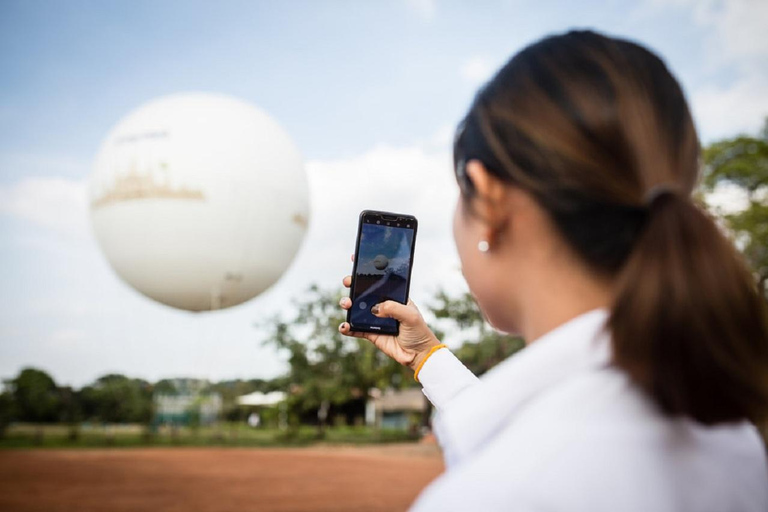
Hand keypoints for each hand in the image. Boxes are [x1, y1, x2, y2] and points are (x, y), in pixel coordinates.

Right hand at [338, 253, 440, 370]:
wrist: (418, 354)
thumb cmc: (418, 331)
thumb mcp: (410, 315)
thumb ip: (393, 308)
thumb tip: (374, 308)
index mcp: (393, 296)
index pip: (379, 279)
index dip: (368, 269)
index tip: (356, 259)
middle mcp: (382, 304)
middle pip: (363, 291)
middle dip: (353, 284)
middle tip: (348, 282)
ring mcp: (374, 318)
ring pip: (355, 308)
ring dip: (347, 303)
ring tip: (347, 304)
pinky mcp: (370, 333)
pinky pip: (354, 328)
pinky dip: (347, 327)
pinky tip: (344, 326)